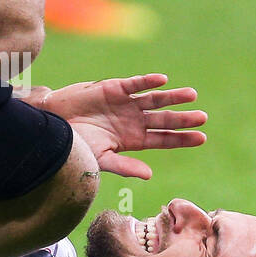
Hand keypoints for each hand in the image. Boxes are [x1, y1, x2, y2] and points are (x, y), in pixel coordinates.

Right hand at [40, 74, 206, 179]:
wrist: (53, 126)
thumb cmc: (76, 146)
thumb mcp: (101, 159)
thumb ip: (125, 166)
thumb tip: (149, 175)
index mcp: (134, 140)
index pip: (163, 140)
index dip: (182, 139)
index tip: (202, 138)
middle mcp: (134, 121)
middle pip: (164, 120)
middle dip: (183, 119)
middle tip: (203, 118)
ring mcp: (126, 104)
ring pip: (155, 100)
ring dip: (172, 97)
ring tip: (191, 95)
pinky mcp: (114, 88)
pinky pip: (135, 84)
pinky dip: (147, 82)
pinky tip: (162, 81)